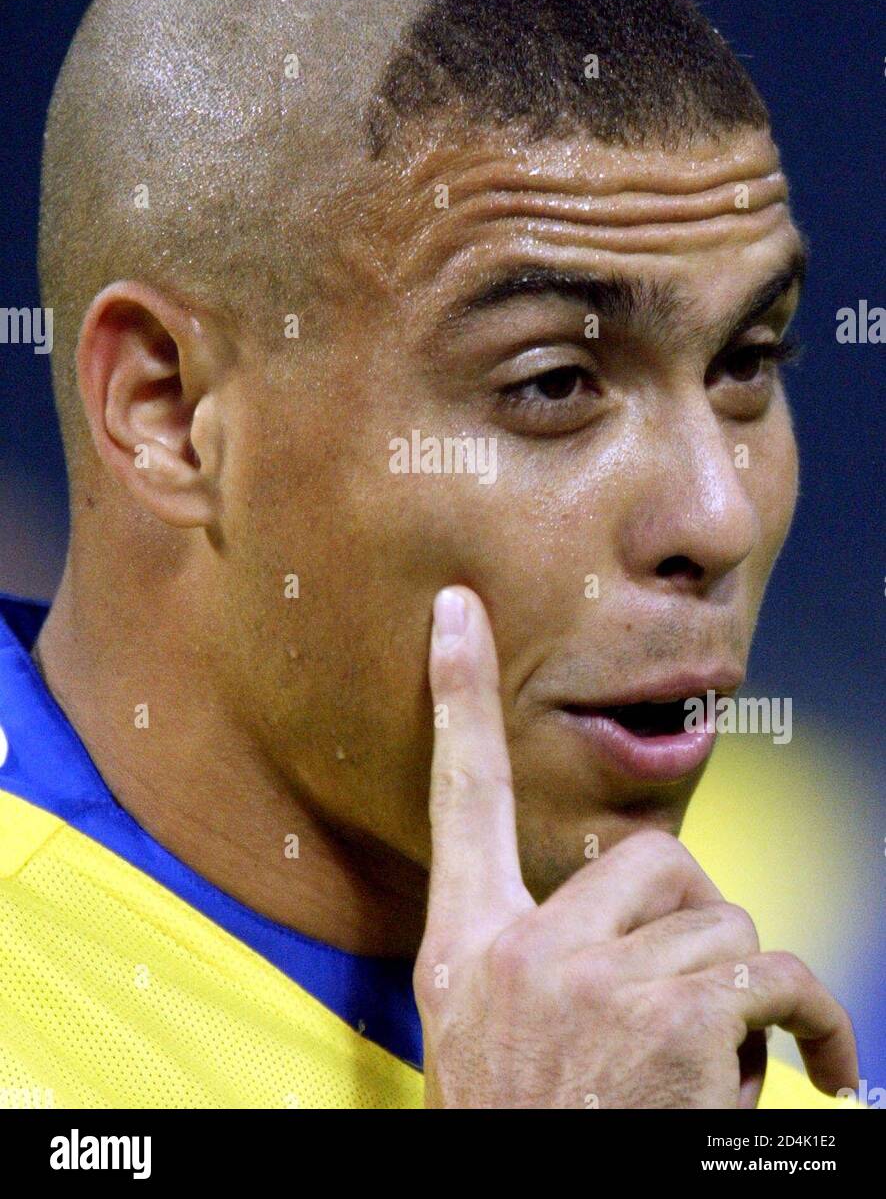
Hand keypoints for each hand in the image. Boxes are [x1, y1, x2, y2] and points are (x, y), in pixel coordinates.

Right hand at [415, 585, 857, 1108]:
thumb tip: (637, 900)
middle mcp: (528, 951)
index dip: (458, 695)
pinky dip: (818, 1022)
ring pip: (726, 921)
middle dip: (694, 919)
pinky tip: (819, 1068)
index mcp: (470, 944)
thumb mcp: (486, 1027)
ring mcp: (600, 986)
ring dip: (745, 990)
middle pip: (654, 857)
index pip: (459, 794)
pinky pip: (778, 975)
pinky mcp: (677, 1027)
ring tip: (715, 1059)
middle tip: (690, 990)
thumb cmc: (524, 1119)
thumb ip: (533, 945)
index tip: (457, 609)